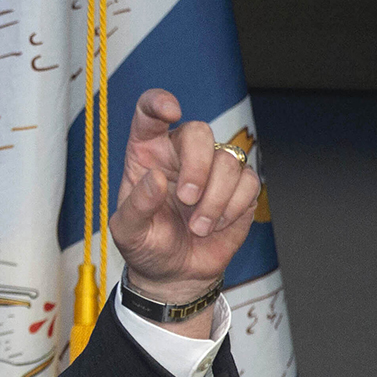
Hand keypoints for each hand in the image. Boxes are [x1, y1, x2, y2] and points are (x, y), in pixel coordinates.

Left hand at [109, 88, 260, 303]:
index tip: (171, 111)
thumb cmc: (147, 246)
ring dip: (215, 198)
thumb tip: (155, 180)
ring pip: (228, 158)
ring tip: (198, 227)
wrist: (176, 274)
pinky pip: (248, 181)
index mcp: (147, 155)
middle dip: (197, 166)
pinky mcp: (238, 187)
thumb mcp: (128, 232)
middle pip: (199, 131)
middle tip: (187, 199)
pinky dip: (233, 207)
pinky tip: (215, 225)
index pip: (149, 114)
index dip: (159, 103)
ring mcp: (211, 168)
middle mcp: (180, 155)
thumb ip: (136, 206)